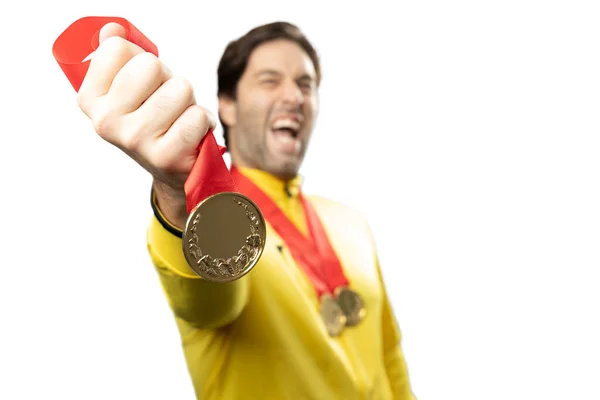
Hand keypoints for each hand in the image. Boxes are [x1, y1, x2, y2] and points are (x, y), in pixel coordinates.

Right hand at [77, 23, 214, 227]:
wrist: (172, 170)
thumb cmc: (155, 120)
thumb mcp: (131, 88)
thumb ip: (119, 56)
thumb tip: (112, 30)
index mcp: (91, 100)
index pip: (117, 49)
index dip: (140, 59)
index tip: (143, 83)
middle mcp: (106, 122)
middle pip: (151, 65)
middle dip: (168, 79)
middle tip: (166, 102)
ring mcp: (135, 140)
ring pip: (180, 88)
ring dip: (188, 101)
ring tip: (179, 119)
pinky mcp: (166, 157)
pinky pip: (198, 116)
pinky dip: (203, 120)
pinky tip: (192, 133)